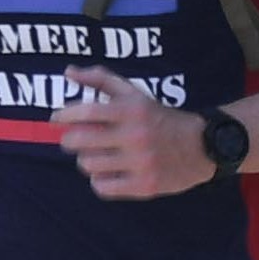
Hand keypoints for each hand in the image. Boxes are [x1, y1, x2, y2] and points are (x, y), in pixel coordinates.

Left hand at [53, 67, 218, 198]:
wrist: (201, 147)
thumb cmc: (159, 118)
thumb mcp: (134, 94)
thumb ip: (101, 79)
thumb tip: (68, 72)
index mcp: (132, 110)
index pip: (86, 111)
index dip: (63, 116)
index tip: (56, 119)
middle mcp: (135, 136)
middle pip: (80, 141)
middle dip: (70, 140)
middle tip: (73, 140)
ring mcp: (140, 163)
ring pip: (88, 165)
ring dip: (86, 160)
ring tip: (96, 156)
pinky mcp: (144, 186)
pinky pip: (103, 187)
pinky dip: (99, 181)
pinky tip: (107, 173)